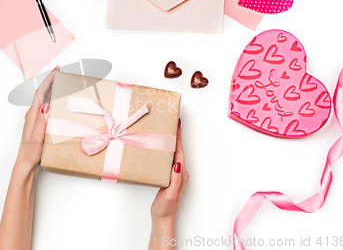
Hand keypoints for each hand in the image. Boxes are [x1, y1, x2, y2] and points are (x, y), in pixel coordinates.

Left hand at [16, 67, 58, 170]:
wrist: (25, 163)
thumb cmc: (30, 152)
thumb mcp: (37, 137)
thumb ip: (41, 121)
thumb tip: (46, 106)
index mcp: (32, 115)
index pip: (41, 93)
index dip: (48, 80)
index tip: (56, 71)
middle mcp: (33, 114)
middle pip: (42, 93)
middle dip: (51, 81)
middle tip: (60, 72)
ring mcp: (35, 118)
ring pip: (44, 99)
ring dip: (52, 89)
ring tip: (60, 82)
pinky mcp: (39, 123)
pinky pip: (46, 107)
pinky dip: (52, 99)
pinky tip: (57, 101)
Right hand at [149, 120, 187, 248]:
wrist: (162, 219)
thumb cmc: (165, 208)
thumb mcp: (169, 194)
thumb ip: (175, 180)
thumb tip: (176, 164)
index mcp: (181, 174)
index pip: (180, 152)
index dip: (178, 138)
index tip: (177, 125)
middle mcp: (180, 172)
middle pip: (178, 149)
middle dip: (176, 135)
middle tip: (172, 122)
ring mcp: (175, 174)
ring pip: (173, 153)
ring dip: (171, 142)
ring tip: (166, 130)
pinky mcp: (169, 176)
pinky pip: (168, 159)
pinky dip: (166, 150)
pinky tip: (160, 147)